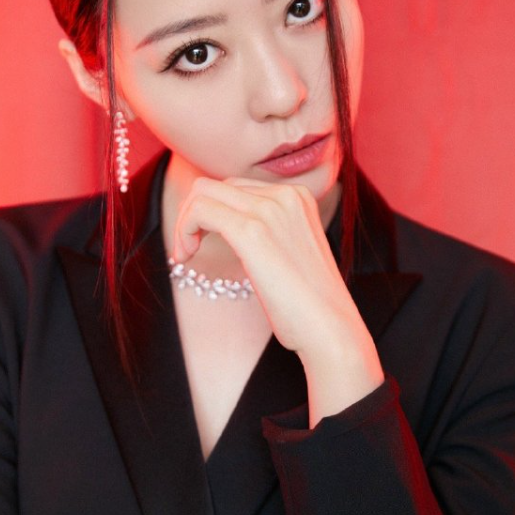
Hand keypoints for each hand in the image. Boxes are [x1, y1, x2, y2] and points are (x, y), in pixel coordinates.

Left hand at [172, 176, 383, 417]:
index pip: (236, 187)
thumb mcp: (290, 251)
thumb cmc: (309, 303)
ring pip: (203, 193)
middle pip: (216, 185)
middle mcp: (285, 194)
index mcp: (297, 196)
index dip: (212, 212)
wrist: (331, 329)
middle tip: (189, 249)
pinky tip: (186, 256)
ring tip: (185, 254)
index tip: (201, 241)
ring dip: (185, 222)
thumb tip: (228, 227)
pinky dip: (184, 230)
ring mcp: (270, 209)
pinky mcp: (252, 231)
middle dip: (193, 213)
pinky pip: (200, 210)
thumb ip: (267, 230)